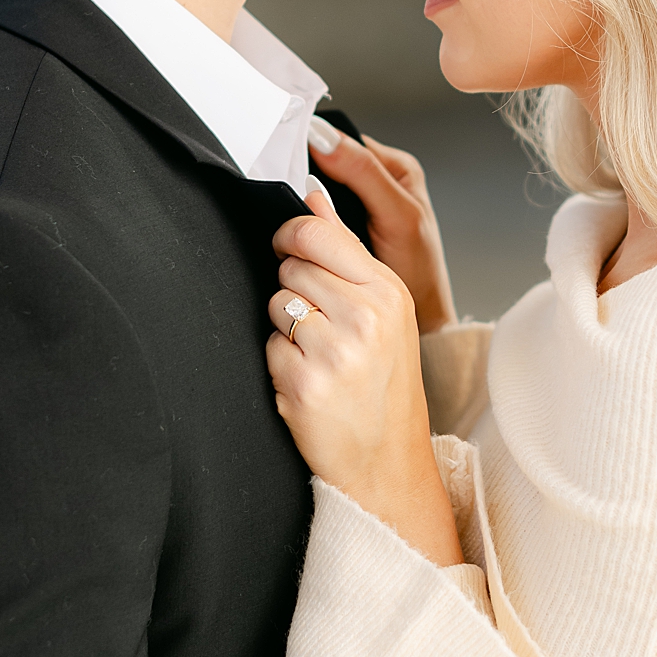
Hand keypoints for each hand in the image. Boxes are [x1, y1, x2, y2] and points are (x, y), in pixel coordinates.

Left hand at [263, 184, 458, 561]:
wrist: (386, 461)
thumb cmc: (383, 384)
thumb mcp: (382, 312)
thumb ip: (345, 252)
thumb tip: (313, 194)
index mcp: (388, 292)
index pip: (318, 233)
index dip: (291, 234)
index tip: (288, 245)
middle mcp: (366, 317)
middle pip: (291, 266)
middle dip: (293, 289)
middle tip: (319, 323)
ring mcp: (335, 352)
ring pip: (275, 303)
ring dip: (284, 326)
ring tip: (316, 353)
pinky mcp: (304, 383)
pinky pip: (267, 345)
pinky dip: (278, 362)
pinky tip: (307, 380)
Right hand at [308, 121, 453, 332]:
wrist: (417, 316)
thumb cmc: (418, 269)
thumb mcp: (396, 214)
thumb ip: (363, 173)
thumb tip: (323, 137)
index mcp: (393, 166)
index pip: (342, 140)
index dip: (313, 149)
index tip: (291, 165)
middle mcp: (374, 181)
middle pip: (324, 165)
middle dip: (307, 180)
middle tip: (300, 202)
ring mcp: (355, 206)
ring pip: (314, 192)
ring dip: (303, 206)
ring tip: (301, 220)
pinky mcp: (339, 228)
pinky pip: (312, 216)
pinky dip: (306, 225)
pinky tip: (305, 234)